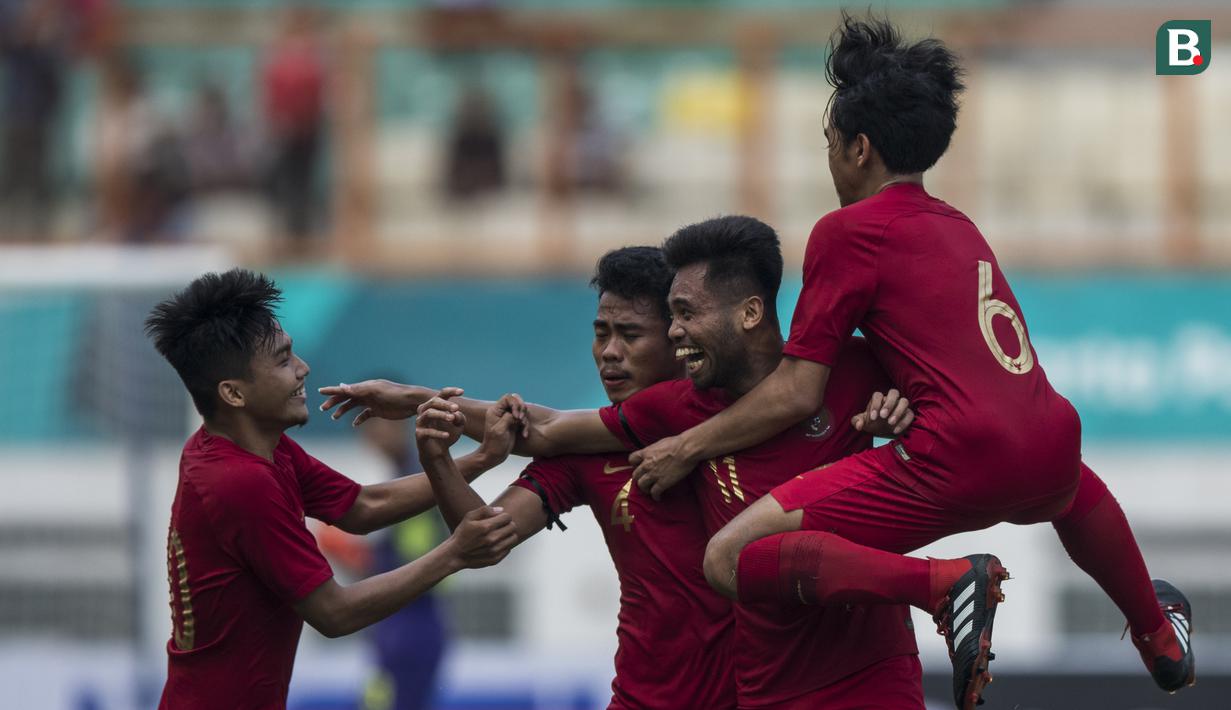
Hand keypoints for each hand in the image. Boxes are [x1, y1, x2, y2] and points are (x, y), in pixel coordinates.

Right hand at [318, 380, 460, 426]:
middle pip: (347, 398)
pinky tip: (355, 424)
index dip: (332, 390)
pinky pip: (365, 414)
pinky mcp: (379, 411)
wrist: (413, 403)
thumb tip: (342, 386)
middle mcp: (367, 393)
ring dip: (343, 410)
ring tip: (334, 417)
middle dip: (334, 402)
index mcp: (365, 387)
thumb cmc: (396, 395)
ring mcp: (373, 402)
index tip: (319, 391)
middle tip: (323, 409)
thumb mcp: (376, 391)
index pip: (345, 388)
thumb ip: (359, 390)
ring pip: (354, 406)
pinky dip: (358, 419)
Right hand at [415, 394, 465, 458]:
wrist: (438, 453)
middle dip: (445, 404)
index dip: (451, 391)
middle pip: (433, 402)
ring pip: (428, 413)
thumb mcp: (459, 425)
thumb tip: (455, 414)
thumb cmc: (448, 435)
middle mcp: (425, 411)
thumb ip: (460, 417)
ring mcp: (420, 422)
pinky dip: (437, 433)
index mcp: (435, 406)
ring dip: (441, 414)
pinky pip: (427, 431)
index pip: (442, 394)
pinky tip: (447, 435)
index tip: (462, 391)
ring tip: (452, 418)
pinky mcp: (419, 434)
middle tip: (456, 408)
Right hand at [447, 506, 517, 568]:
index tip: (499, 518)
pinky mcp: (495, 559)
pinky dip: (505, 545)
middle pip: (512, 527)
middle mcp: (492, 539)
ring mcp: (494, 550)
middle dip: (508, 524)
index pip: (507, 517)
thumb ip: (485, 510)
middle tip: (500, 525)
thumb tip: (501, 510)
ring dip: (508, 534)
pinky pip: (509, 549)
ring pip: (513, 538)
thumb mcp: (469, 517)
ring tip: (500, 534)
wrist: (455, 554)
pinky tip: (496, 544)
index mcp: (486, 527)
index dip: (504, 516)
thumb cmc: (462, 534)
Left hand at [477, 398, 521, 465]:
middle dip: (522, 409)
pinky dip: (526, 426)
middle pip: (516, 401)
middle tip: (520, 421)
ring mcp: (509, 418)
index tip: (516, 416)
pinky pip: (524, 420)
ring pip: (522, 411)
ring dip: (525, 419)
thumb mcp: (499, 430)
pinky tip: (525, 435)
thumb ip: (508, 418)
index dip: (515, 404)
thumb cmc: (494, 443)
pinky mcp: (514, 424)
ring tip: (523, 428)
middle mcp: (502, 412)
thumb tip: (516, 413)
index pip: (508, 398)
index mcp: (495, 411)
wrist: (494, 455)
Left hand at [630, 435, 695, 500]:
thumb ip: (654, 450)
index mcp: (646, 453)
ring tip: (649, 490)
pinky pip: (654, 492)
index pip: (632, 459)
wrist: (686, 449)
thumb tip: (656, 453)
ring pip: (641, 485)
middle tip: (644, 481)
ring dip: (645, 489)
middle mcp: (646, 464)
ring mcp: (653, 474)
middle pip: (635, 475)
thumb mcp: (660, 443)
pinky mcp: (662, 483)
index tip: (639, 466)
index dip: (634, 464)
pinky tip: (658, 497)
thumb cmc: (677, 443)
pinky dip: (655, 496)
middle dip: (639, 478)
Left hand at [851, 389, 912, 436]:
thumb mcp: (863, 423)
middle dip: (888, 404)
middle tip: (883, 416)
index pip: (878, 395)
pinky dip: (904, 422)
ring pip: (904, 401)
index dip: (875, 404)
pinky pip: (910, 414)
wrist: (885, 432)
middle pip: (893, 393)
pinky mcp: (909, 414)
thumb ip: (857, 422)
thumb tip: (858, 425)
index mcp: (879, 399)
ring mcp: (901, 406)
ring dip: (898, 411)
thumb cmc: (873, 424)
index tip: (873, 418)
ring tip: (890, 423)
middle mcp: (891, 400)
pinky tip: (895, 431)